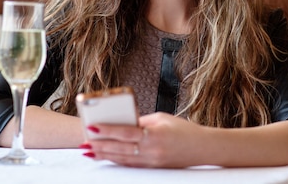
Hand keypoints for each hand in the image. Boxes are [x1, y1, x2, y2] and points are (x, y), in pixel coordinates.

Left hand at [79, 112, 204, 167]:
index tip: (90, 128)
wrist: (203, 148)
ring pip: (122, 159)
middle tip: (83, 144)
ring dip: (104, 155)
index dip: (106, 130)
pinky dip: (117, 160)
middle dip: (99, 146)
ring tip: (89, 152)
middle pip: (119, 148)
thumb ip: (142, 121)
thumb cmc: (184, 130)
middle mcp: (152, 150)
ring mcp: (152, 161)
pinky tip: (106, 157)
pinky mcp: (154, 168)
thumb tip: (123, 122)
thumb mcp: (162, 118)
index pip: (125, 132)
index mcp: (154, 134)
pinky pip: (131, 164)